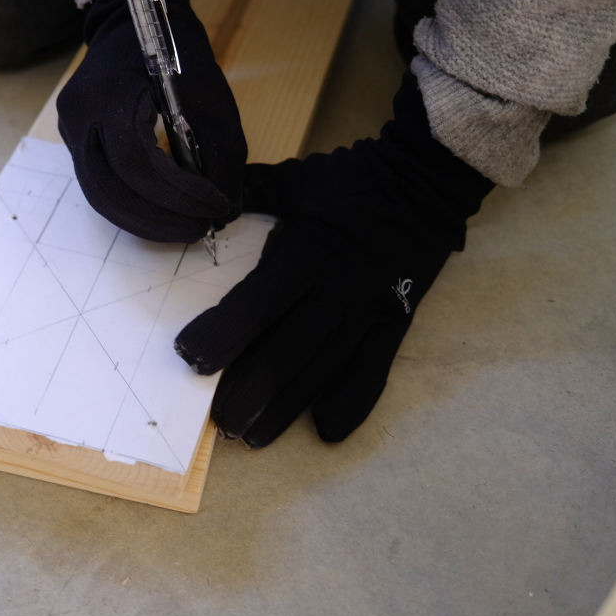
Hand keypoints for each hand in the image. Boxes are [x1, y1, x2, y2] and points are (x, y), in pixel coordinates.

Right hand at [56, 0, 246, 241]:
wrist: (131, 22)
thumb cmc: (177, 54)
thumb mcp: (213, 99)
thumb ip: (222, 157)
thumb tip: (225, 211)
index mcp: (111, 95)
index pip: (138, 162)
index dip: (177, 195)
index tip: (214, 210)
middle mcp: (79, 116)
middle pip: (108, 191)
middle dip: (156, 221)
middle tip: (197, 232)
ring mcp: (69, 130)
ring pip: (98, 195)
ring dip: (142, 221)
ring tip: (181, 228)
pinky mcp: (73, 140)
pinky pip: (97, 183)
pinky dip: (130, 205)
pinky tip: (160, 212)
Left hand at [175, 73, 493, 445]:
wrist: (426, 180)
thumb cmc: (352, 181)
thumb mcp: (295, 178)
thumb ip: (248, 192)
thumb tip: (200, 196)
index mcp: (306, 253)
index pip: (258, 301)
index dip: (223, 332)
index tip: (189, 356)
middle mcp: (336, 289)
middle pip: (289, 348)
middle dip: (251, 387)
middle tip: (219, 420)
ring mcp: (368, 311)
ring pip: (323, 368)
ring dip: (287, 406)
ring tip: (253, 437)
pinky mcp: (395, 325)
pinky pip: (374, 371)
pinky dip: (353, 403)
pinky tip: (328, 432)